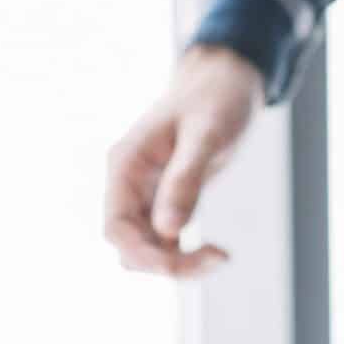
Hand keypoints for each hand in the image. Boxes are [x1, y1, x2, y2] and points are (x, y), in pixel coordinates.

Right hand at [103, 45, 264, 276]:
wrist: (226, 81)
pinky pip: (164, 240)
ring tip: (220, 256)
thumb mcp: (206, 134)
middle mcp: (129, 183)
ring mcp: (146, 193)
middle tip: (217, 258)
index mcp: (126, 165)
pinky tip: (215, 251)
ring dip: (177, 261)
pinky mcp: (166, 199)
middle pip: (129, 245)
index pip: (116, 228)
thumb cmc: (216, 99)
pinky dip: (185, 252)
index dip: (143, 254)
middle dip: (165, 262)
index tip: (182, 261)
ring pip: (146, 247)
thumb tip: (169, 230)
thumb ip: (186, 179)